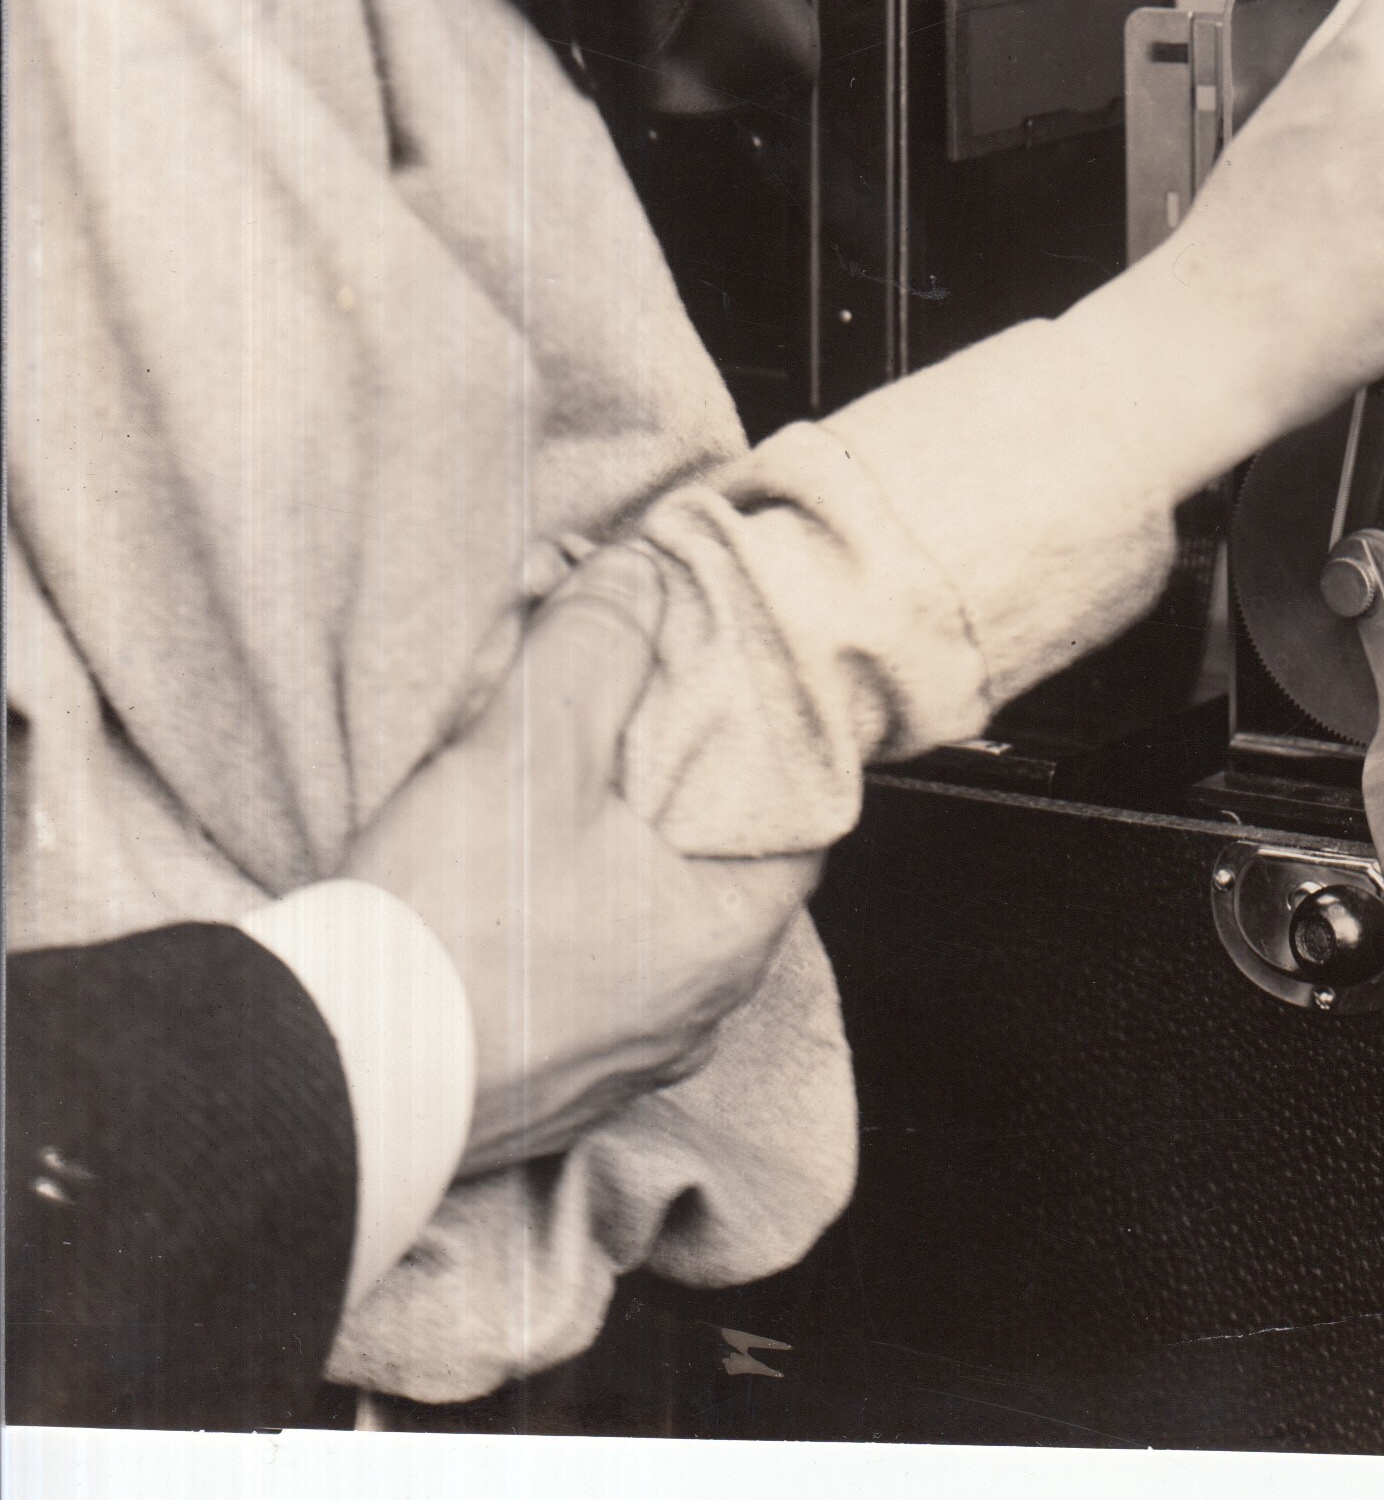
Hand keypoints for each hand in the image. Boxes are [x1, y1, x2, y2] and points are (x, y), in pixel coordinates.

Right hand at [345, 545, 820, 1176]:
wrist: (319, 1081)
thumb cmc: (449, 926)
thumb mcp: (534, 746)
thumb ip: (601, 642)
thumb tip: (640, 572)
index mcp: (728, 937)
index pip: (795, 810)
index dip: (759, 729)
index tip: (716, 675)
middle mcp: (693, 1012)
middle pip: (708, 857)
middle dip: (663, 773)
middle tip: (617, 706)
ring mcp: (617, 1056)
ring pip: (637, 914)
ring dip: (600, 842)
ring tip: (546, 771)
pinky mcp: (541, 1080)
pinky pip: (574, 971)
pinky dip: (553, 910)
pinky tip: (501, 865)